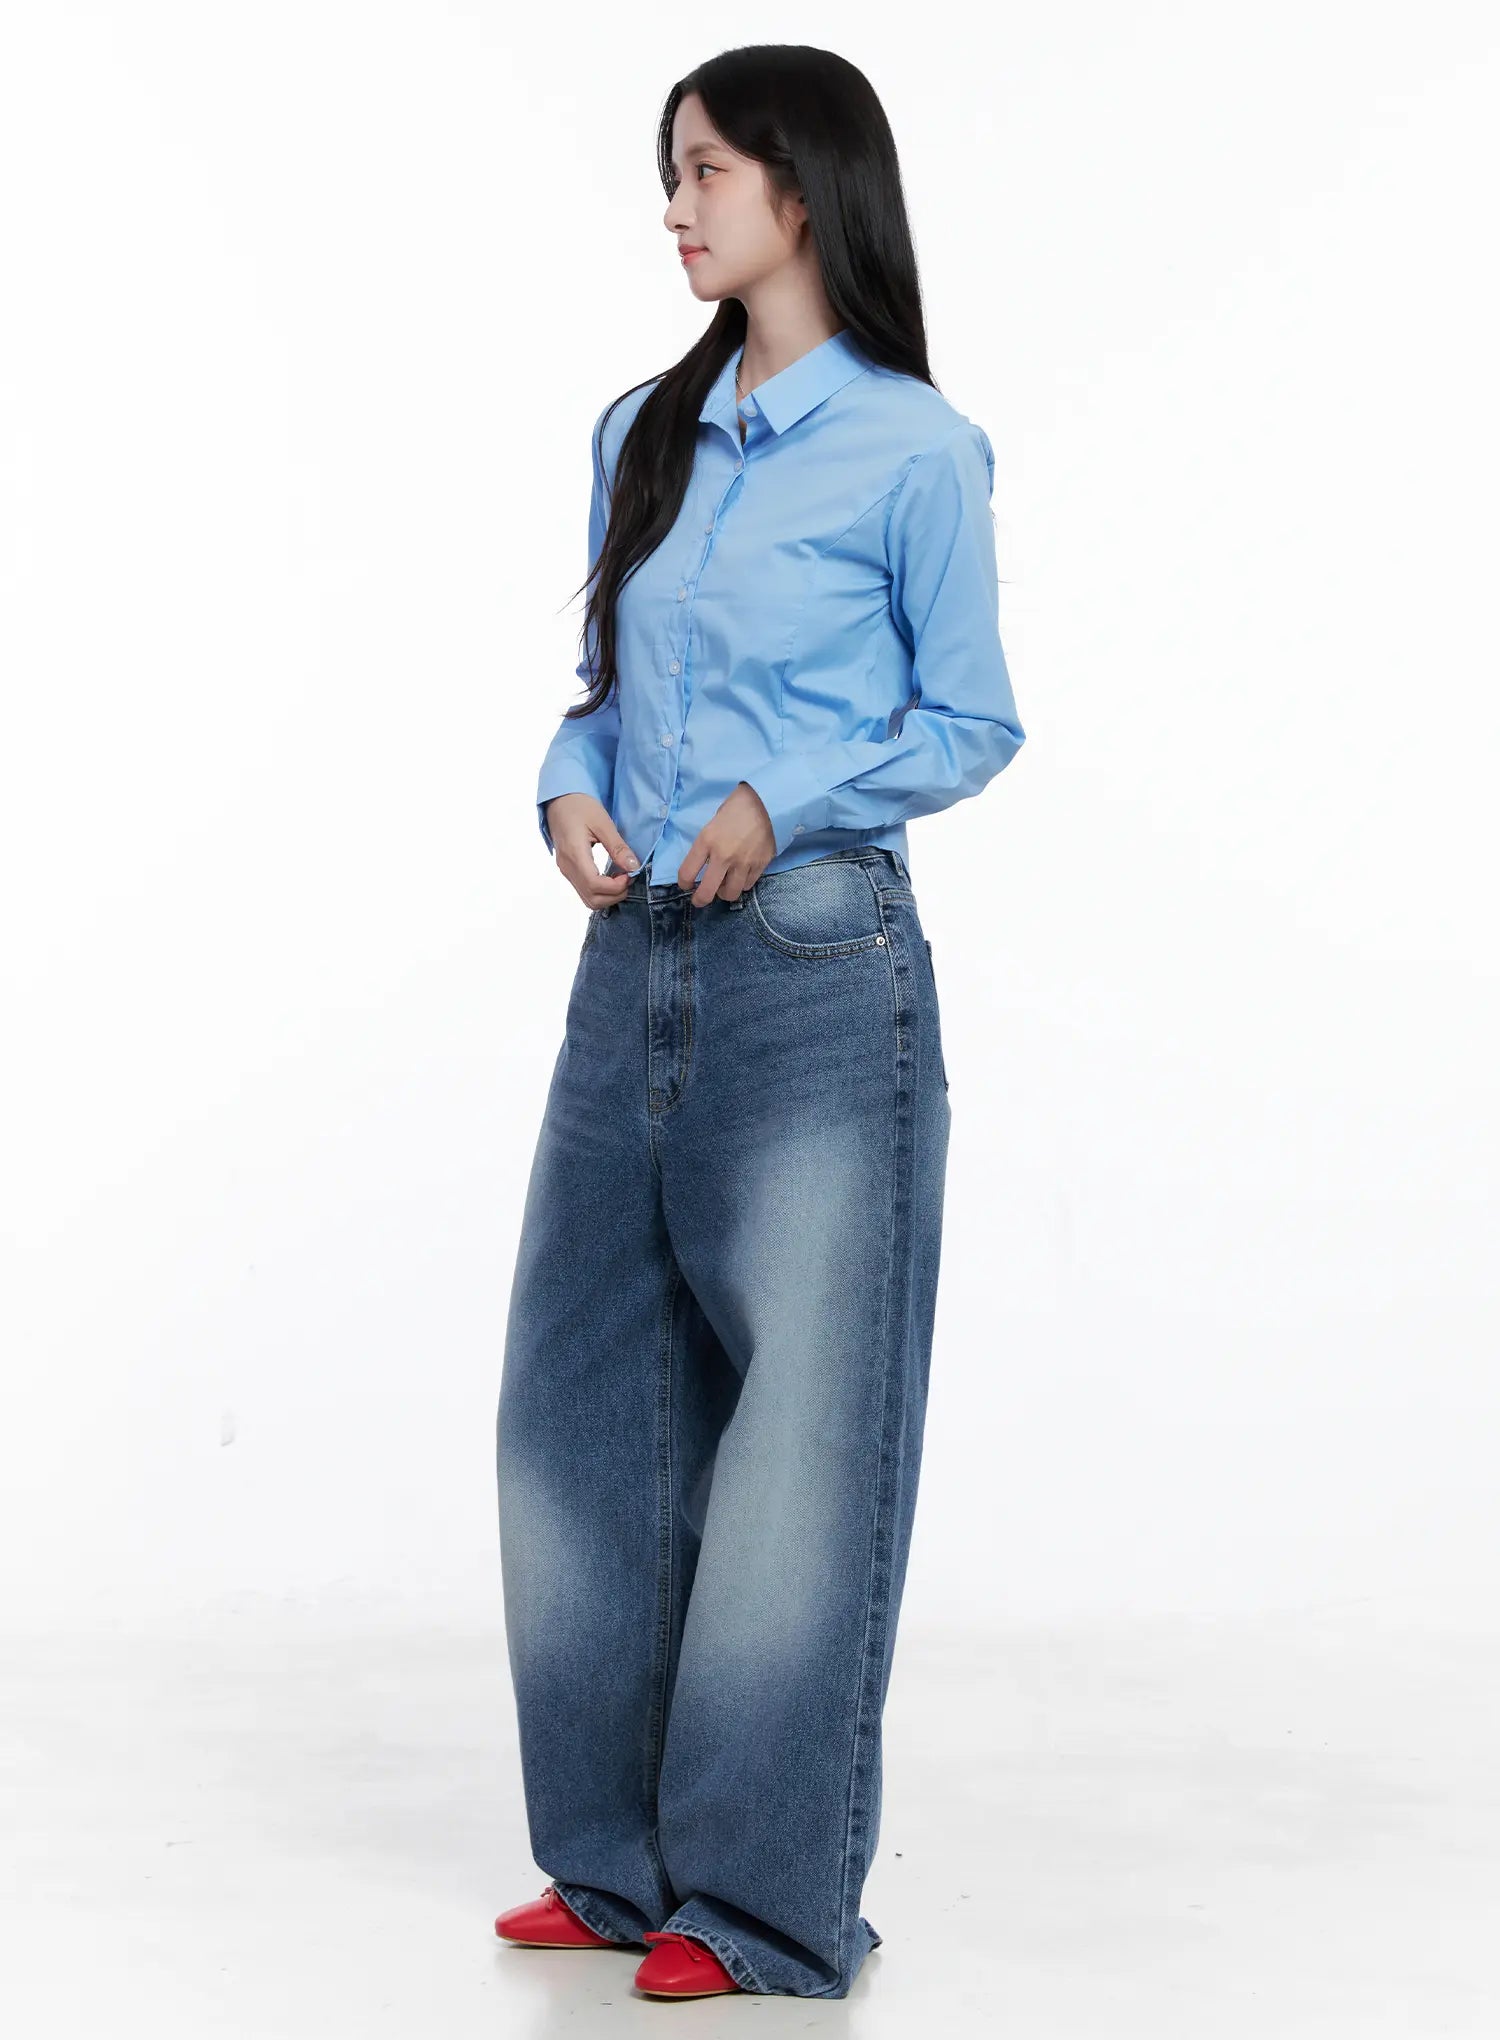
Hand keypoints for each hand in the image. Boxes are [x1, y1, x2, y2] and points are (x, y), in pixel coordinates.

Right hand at [544, 793, 640, 907]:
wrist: (558, 800)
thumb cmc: (579, 806)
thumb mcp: (602, 822)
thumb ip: (618, 847)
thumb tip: (633, 867)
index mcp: (574, 854)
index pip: (594, 885)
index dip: (616, 887)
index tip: (630, 874)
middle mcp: (567, 867)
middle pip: (592, 899)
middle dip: (615, 895)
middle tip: (629, 877)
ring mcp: (565, 870)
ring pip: (588, 899)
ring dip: (609, 895)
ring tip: (622, 877)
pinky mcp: (568, 870)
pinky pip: (585, 890)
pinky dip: (601, 891)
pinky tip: (612, 876)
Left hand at [677, 782, 775, 905]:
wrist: (768, 801)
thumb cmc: (737, 807)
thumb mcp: (713, 822)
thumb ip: (708, 844)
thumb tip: (707, 864)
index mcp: (707, 841)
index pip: (687, 873)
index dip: (684, 883)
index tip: (686, 884)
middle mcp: (723, 856)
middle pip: (707, 893)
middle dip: (700, 900)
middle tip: (700, 899)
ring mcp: (743, 863)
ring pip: (730, 893)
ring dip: (725, 891)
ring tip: (725, 884)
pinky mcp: (760, 865)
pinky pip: (747, 885)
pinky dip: (742, 883)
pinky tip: (741, 874)